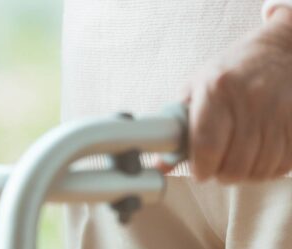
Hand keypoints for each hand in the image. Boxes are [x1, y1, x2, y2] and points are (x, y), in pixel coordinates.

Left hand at [158, 7, 291, 182]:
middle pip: (234, 163)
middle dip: (221, 174)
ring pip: (260, 168)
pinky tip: (258, 160)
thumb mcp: (197, 86)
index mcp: (216, 89)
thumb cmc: (231, 70)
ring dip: (245, 175)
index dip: (201, 168)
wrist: (280, 51)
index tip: (199, 172)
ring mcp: (277, 111)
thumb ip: (177, 124)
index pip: (206, 144)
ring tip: (235, 164)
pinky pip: (283, 163)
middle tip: (216, 169)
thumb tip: (160, 163)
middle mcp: (249, 100)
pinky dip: (268, 170)